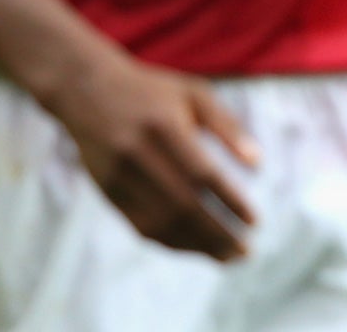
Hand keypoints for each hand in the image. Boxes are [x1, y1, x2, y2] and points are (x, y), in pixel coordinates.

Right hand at [43, 47, 258, 260]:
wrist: (88, 90)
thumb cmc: (153, 91)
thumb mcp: (195, 94)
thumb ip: (227, 126)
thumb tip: (258, 164)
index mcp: (164, 127)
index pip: (202, 176)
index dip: (230, 202)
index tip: (254, 223)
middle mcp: (139, 154)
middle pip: (183, 206)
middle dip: (217, 234)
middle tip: (246, 252)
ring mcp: (119, 176)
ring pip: (161, 223)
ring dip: (196, 246)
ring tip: (226, 256)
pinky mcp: (108, 192)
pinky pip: (141, 226)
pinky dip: (171, 242)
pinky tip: (195, 247)